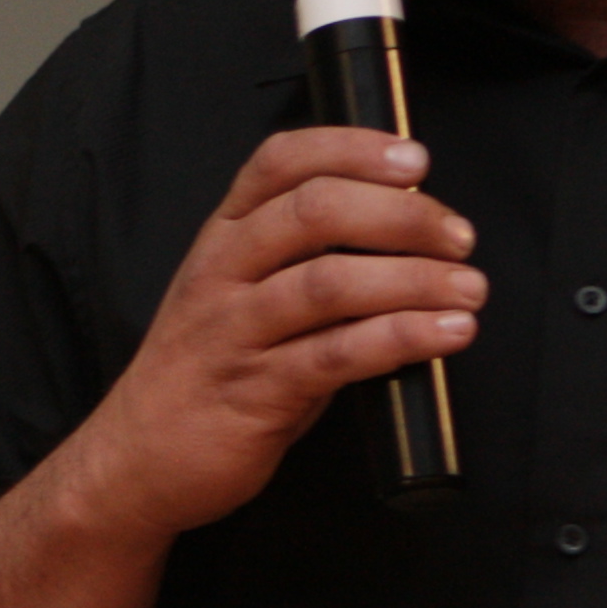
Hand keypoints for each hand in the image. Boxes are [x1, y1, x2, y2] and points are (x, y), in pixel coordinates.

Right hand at [53, 125, 481, 540]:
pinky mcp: (256, 392)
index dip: (352, 148)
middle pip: (315, 212)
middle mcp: (223, 274)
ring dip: (415, 279)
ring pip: (331, 282)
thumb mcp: (239, 294)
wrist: (137, 459)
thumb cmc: (208, 371)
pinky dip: (402, 338)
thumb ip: (305, 258)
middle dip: (403, 215)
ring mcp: (235, 332)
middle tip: (459, 237)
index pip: (281, 162)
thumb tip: (406, 231)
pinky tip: (446, 334)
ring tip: (468, 289)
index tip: (414, 159)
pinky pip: (338, 355)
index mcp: (222, 237)